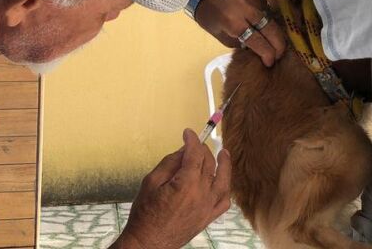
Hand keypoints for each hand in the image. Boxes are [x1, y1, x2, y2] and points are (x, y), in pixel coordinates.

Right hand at [114, 129, 230, 248]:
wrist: (148, 243)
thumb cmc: (145, 214)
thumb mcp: (151, 182)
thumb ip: (170, 163)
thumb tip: (184, 150)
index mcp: (187, 184)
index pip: (195, 154)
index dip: (192, 140)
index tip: (188, 133)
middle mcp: (202, 194)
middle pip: (208, 164)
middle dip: (202, 150)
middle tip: (194, 144)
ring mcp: (208, 208)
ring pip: (223, 180)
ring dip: (224, 165)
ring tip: (224, 153)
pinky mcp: (208, 218)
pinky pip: (223, 201)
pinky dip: (225, 189)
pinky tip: (224, 180)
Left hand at [194, 0, 285, 66]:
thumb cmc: (209, 17)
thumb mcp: (221, 36)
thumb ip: (241, 43)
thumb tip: (259, 50)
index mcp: (234, 22)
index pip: (258, 41)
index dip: (267, 54)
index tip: (270, 62)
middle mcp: (246, 8)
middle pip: (271, 29)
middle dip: (278, 45)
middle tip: (279, 55)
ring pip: (272, 19)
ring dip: (274, 32)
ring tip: (273, 42)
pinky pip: (267, 8)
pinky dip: (267, 19)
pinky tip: (264, 25)